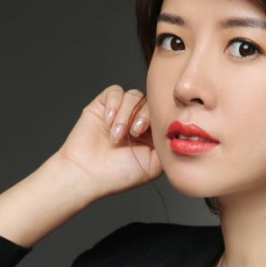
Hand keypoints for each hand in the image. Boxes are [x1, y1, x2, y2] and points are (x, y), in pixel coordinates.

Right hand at [51, 85, 162, 199]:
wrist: (86, 174)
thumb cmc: (117, 174)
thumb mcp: (155, 164)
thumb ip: (169, 144)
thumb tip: (179, 128)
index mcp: (150, 135)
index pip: (163, 114)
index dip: (159, 118)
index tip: (149, 133)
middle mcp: (136, 122)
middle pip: (150, 101)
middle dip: (144, 115)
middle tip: (135, 132)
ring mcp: (119, 113)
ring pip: (133, 96)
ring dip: (126, 115)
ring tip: (116, 136)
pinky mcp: (102, 106)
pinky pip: (115, 91)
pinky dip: (115, 105)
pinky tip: (108, 122)